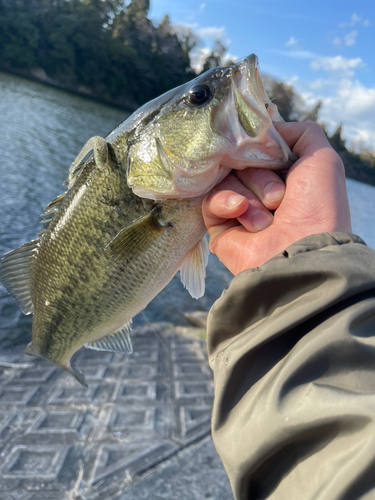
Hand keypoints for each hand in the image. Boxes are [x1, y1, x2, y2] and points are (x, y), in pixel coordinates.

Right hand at [203, 122, 351, 275]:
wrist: (300, 252)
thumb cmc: (316, 207)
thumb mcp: (322, 158)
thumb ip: (301, 132)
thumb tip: (268, 128)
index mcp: (283, 176)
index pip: (257, 148)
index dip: (261, 148)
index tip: (269, 154)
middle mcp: (260, 191)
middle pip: (240, 162)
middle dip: (260, 177)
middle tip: (279, 198)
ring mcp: (238, 209)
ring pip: (225, 178)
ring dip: (249, 193)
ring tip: (267, 215)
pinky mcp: (220, 226)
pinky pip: (211, 199)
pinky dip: (227, 202)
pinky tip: (242, 212)